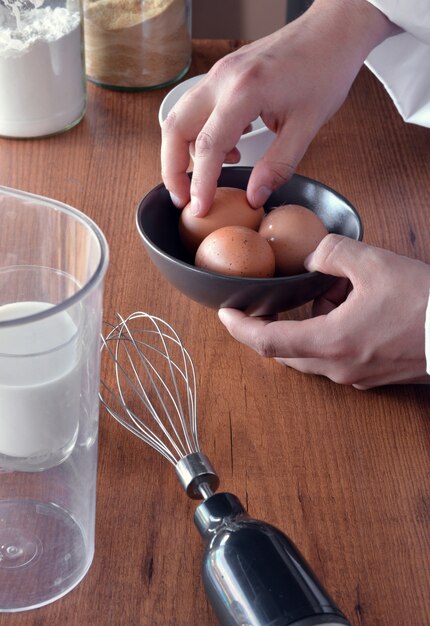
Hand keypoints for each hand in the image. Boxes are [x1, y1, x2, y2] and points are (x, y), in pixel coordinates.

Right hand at [161, 0, 395, 215]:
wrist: (331, 31)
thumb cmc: (324, 71)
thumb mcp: (307, 126)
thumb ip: (278, 165)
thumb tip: (254, 196)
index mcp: (244, 91)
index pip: (209, 147)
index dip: (200, 184)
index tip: (198, 208)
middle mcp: (222, 79)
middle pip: (175, 128)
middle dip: (172, 168)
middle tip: (182, 197)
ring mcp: (219, 74)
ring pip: (180, 116)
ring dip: (184, 150)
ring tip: (210, 175)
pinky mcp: (223, 75)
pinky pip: (197, 108)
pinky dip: (201, 134)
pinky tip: (228, 149)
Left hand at [218, 235, 429, 388]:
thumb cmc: (424, 304)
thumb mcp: (373, 264)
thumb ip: (332, 253)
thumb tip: (314, 255)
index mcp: (329, 342)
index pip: (266, 342)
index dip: (240, 328)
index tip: (226, 314)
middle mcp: (338, 367)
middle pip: (288, 350)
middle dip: (280, 322)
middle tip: (281, 298)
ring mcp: (356, 376)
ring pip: (315, 351)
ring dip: (313, 323)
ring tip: (338, 291)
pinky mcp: (373, 376)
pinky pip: (338, 355)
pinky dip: (334, 332)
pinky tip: (356, 307)